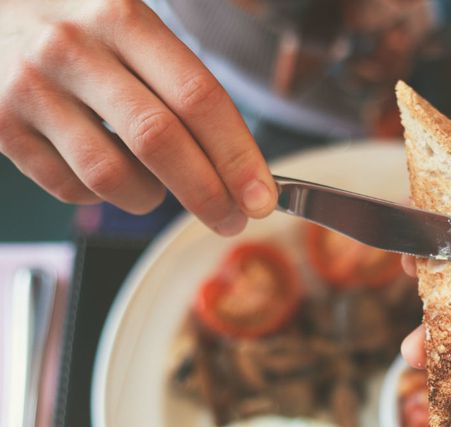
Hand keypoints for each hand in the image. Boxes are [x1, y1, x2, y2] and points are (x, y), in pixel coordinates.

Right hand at [0, 0, 276, 234]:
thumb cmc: (80, 29)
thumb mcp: (132, 27)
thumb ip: (183, 86)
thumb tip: (244, 169)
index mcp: (123, 18)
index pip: (197, 97)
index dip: (237, 155)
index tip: (261, 197)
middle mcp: (74, 48)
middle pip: (159, 140)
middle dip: (207, 194)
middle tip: (231, 220)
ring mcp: (32, 87)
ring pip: (111, 176)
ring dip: (149, 198)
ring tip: (156, 187)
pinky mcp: (2, 124)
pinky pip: (70, 188)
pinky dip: (101, 196)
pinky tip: (106, 170)